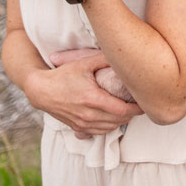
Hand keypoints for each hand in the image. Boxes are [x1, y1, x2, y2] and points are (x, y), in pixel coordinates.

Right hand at [25, 49, 142, 136]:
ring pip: (110, 128)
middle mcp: (88, 115)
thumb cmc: (63, 75)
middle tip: (140, 104)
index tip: (145, 102)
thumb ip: (104, 59)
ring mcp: (82, 123)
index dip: (137, 108)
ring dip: (122, 121)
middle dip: (132, 114)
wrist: (41, 90)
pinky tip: (113, 117)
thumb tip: (123, 54)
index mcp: (93, 99)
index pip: (123, 110)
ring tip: (128, 110)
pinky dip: (109, 126)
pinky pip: (99, 132)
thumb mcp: (84, 64)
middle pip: (119, 120)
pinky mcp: (77, 128)